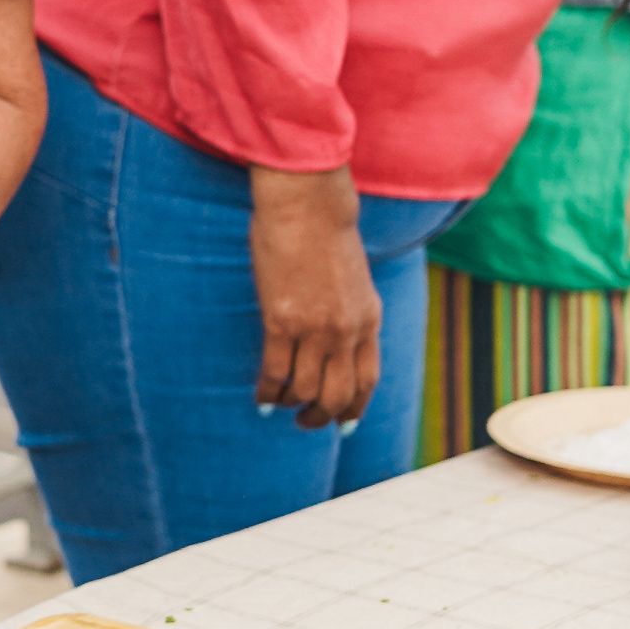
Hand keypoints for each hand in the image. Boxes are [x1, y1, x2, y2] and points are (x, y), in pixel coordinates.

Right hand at [247, 166, 380, 429]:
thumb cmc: (325, 232)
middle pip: (338, 395)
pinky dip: (267, 391)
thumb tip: (337, 341)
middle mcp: (346, 330)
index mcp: (368, 319)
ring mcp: (315, 328)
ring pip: (305, 390)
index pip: (368, 379)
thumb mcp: (354, 279)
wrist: (307, 205)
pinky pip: (275, 372)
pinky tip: (260, 396)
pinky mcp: (281, 321)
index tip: (344, 423)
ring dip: (290, 405)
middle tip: (305, 421)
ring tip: (277, 406)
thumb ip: (350, 312)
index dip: (355, 408)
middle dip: (321, 417)